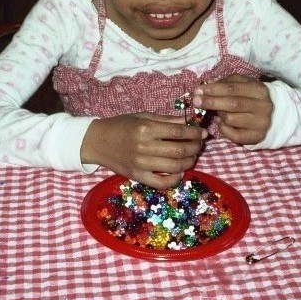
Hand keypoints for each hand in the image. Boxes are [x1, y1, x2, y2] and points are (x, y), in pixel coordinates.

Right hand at [81, 113, 206, 188]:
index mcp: (146, 128)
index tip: (202, 133)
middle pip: (179, 150)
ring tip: (192, 156)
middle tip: (200, 144)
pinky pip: (161, 183)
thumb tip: (188, 122)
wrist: (97, 141)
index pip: (178, 132)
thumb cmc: (121, 125)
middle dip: (195, 147)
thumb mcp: (143, 117)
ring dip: (189, 162)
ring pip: (174, 167)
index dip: (194, 133)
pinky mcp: (137, 176)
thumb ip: (166, 120)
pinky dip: (175, 179)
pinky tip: (179, 171)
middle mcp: (144, 146)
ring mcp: (141, 164)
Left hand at [192, 75, 272, 144]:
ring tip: (218, 112)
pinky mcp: (256, 137)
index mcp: (259, 90)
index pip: (232, 88)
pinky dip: (223, 128)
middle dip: (211, 102)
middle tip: (195, 101)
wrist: (274, 116)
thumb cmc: (253, 97)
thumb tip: (208, 84)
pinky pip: (232, 134)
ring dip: (219, 115)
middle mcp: (262, 107)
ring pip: (230, 119)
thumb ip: (227, 82)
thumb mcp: (244, 85)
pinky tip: (223, 123)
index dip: (213, 89)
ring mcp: (260, 123)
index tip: (198, 90)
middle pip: (231, 104)